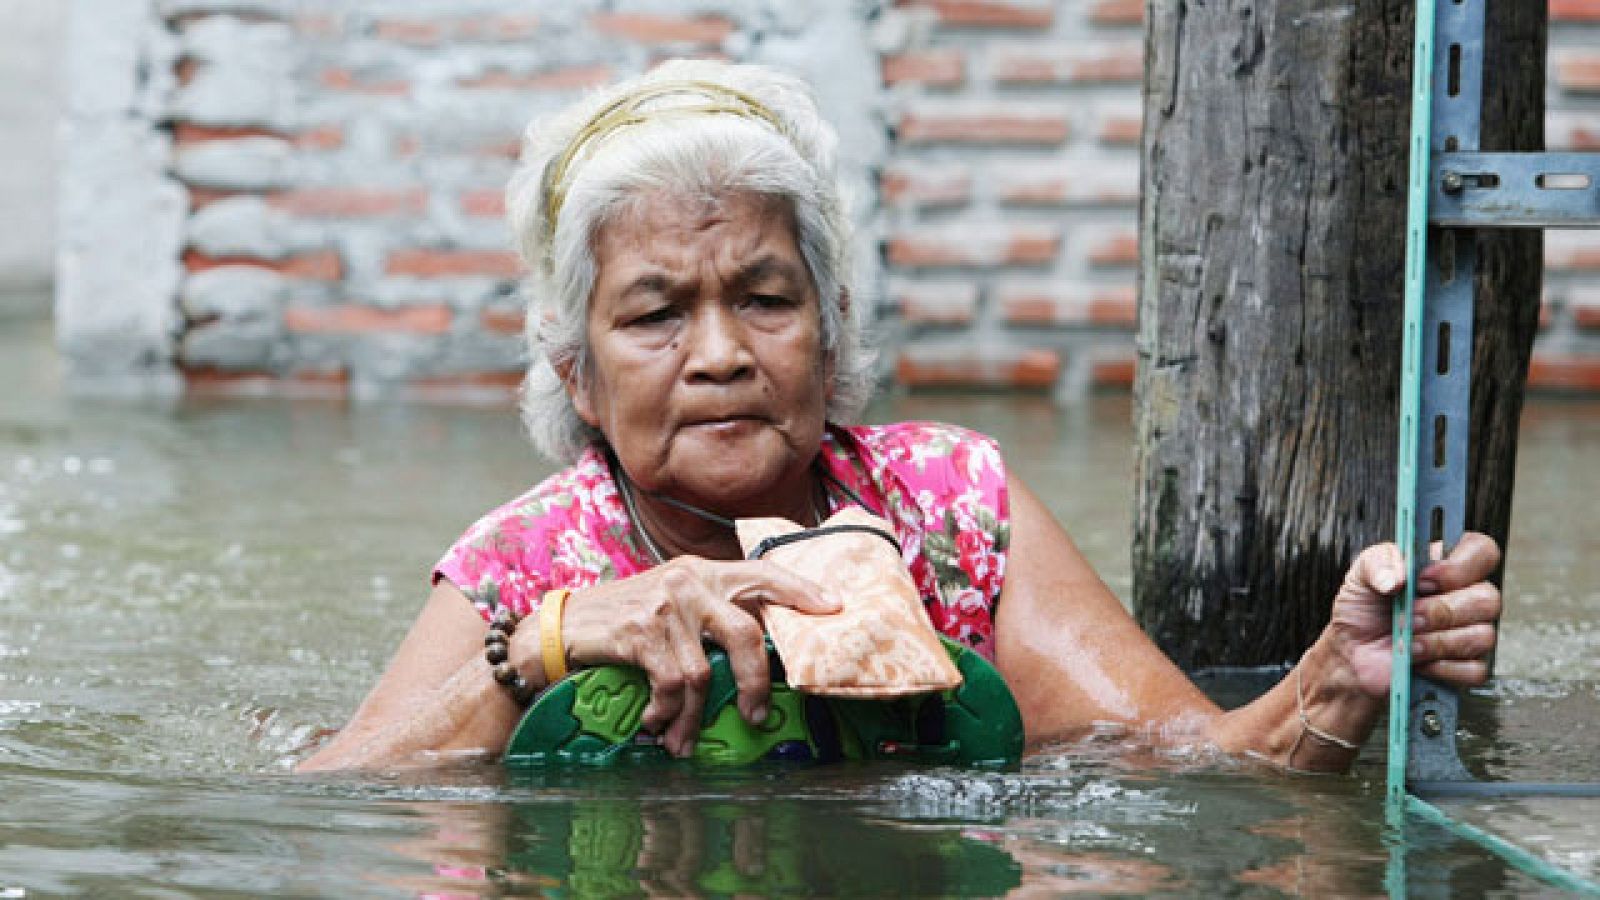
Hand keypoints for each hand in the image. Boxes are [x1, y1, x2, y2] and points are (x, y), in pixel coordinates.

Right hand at [560, 557, 839, 756]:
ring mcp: (665, 608)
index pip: (762, 573)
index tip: (833, 607)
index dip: (800, 591)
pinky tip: (658, 724)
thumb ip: (711, 610)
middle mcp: (688, 583)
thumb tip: (758, 646)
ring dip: (695, 716)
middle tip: (755, 715)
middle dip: (755, 682)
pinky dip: (668, 713)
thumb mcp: (672, 599)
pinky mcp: (640, 634)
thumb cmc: (627, 617)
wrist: (565, 625)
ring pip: (703, 673)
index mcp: (704, 572)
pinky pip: (671, 685)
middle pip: (744, 632)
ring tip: (685, 740)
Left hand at [1326, 532, 1501, 698]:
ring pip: (1482, 636)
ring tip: (1407, 640)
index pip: (1482, 551)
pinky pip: (1474, 669)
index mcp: (1446, 567)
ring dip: (1436, 641)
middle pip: (1488, 599)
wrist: (1350, 651)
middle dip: (1440, 611)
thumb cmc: (1363, 609)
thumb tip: (1398, 578)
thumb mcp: (1361, 573)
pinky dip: (1441, 667)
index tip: (1423, 580)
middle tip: (1409, 617)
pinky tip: (1418, 660)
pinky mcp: (1467, 667)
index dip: (1459, 567)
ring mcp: (1470, 632)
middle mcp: (1465, 597)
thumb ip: (1377, 562)